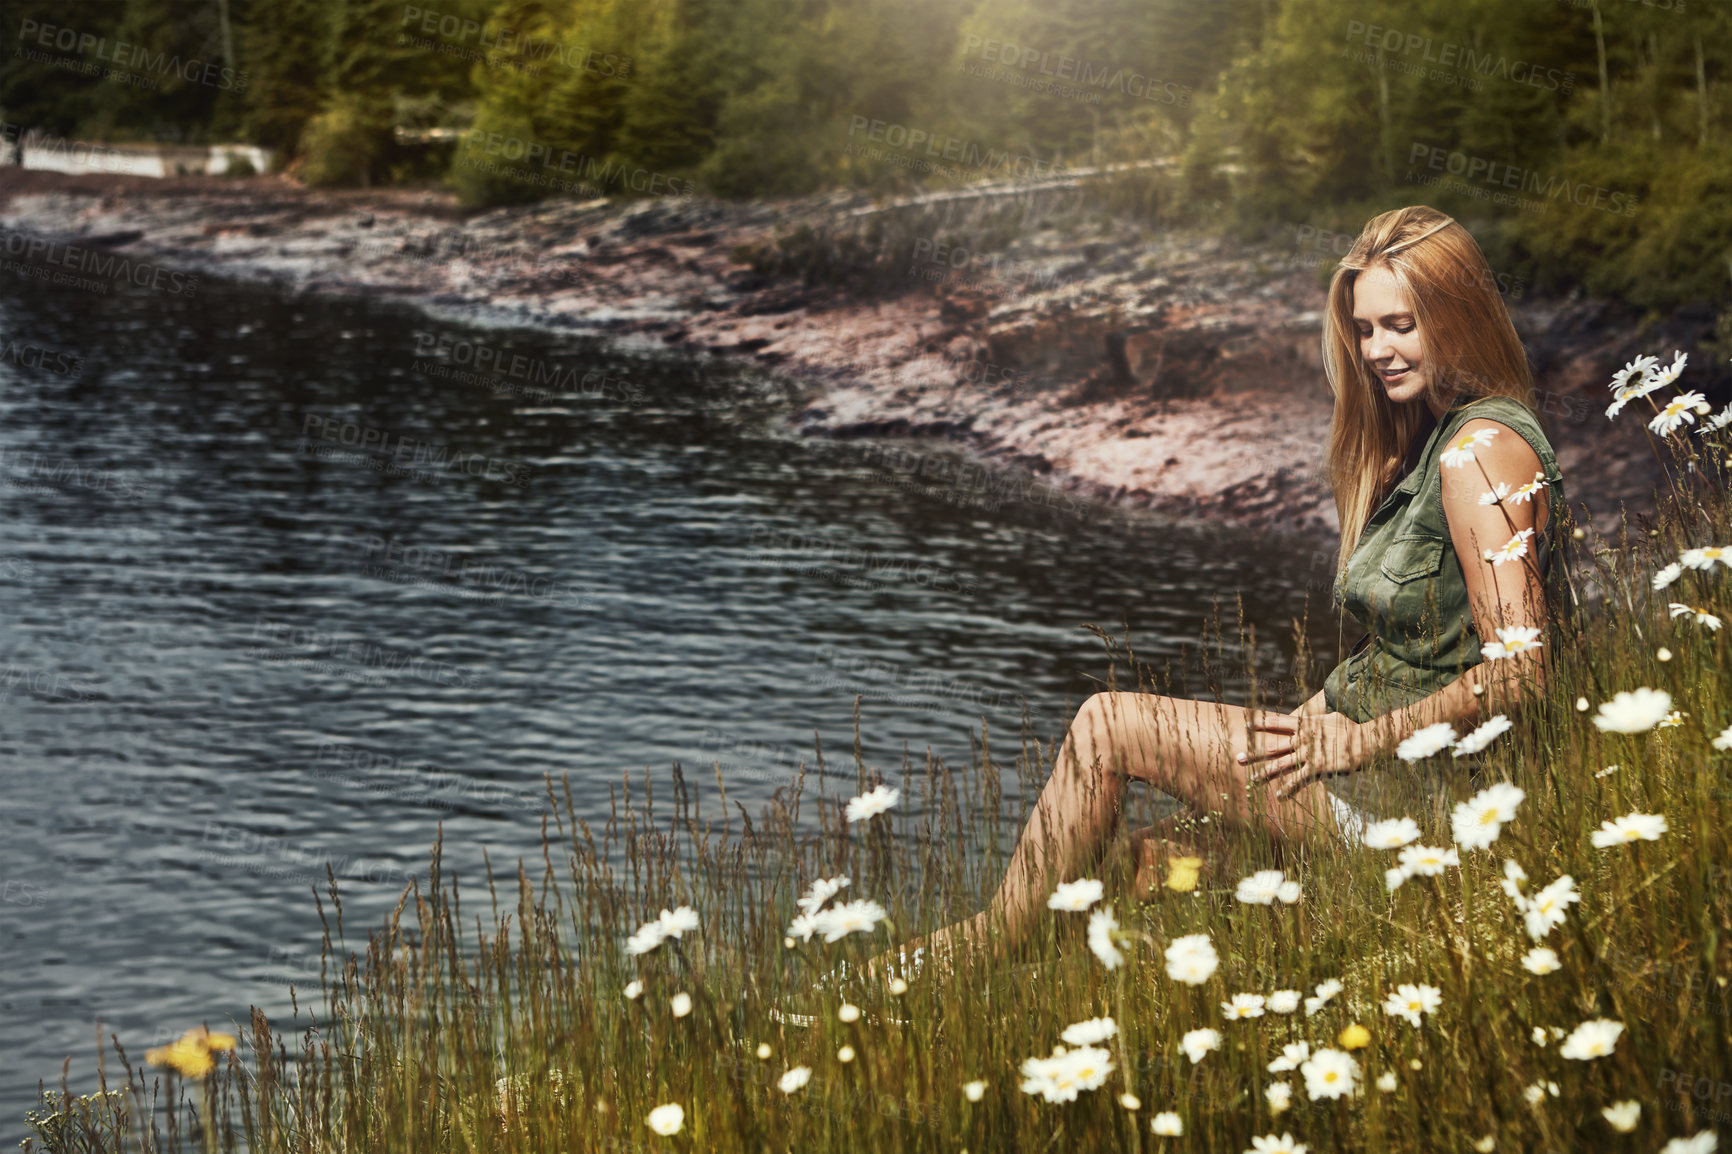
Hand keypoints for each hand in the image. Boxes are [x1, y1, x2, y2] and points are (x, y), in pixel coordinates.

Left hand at [1238, 710, 1365, 799]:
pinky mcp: (1318, 767)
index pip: (1277, 722)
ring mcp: (1308, 754)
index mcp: (1304, 725)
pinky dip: (1290, 788)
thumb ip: (1319, 718)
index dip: (1261, 724)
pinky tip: (1279, 796)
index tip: (1246, 725)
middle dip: (1254, 754)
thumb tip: (1318, 714)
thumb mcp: (1332, 716)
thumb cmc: (1351, 727)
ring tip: (1251, 781)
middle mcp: (1302, 739)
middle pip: (1273, 747)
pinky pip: (1300, 779)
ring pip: (1281, 765)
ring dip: (1265, 774)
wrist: (1365, 740)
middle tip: (1237, 759)